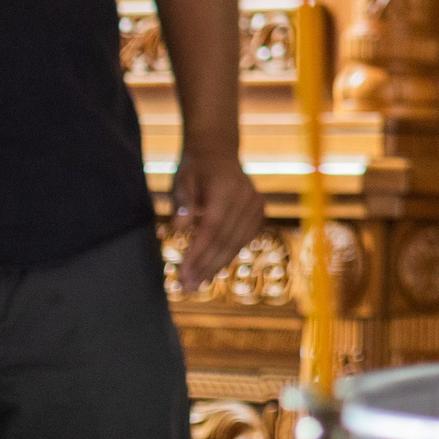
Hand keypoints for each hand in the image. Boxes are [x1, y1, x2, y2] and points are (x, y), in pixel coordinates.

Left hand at [170, 146, 264, 291]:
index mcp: (227, 187)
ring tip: (196, 284)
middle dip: (205, 266)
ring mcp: (256, 204)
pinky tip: (212, 269)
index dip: (198, 253)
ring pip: (236, 243)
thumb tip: (179, 227)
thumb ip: (182, 202)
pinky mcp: (259, 211)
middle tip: (186, 287)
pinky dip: (227, 255)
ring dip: (215, 266)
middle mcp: (247, 196)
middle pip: (225, 239)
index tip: (181, 273)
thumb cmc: (194, 168)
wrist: (218, 152)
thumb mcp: (181, 180)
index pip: (212, 228)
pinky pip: (243, 239)